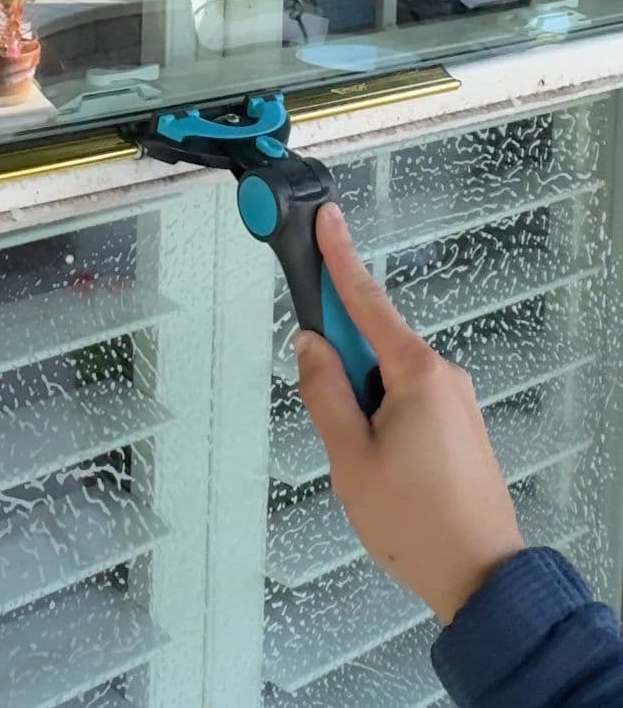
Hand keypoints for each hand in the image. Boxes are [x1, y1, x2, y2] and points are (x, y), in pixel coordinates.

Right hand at [294, 202, 523, 624]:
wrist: (483, 576)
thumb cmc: (416, 522)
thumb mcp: (349, 458)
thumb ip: (324, 392)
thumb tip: (311, 346)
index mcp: (416, 372)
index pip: (366, 300)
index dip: (339, 256)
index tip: (325, 217)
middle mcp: (442, 374)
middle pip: (372, 343)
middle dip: (341, 368)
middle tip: (335, 426)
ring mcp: (455, 399)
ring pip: (386, 377)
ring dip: (361, 403)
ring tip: (364, 468)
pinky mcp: (459, 424)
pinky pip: (408, 399)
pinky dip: (382, 416)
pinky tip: (383, 468)